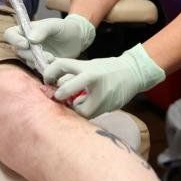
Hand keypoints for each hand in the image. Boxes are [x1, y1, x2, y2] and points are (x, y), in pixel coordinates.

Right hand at [3, 14, 95, 69]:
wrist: (78, 39)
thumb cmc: (65, 28)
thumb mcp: (55, 25)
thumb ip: (43, 29)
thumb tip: (29, 39)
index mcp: (26, 30)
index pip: (10, 34)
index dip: (14, 40)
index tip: (26, 44)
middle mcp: (26, 43)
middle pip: (18, 51)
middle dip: (31, 55)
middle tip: (48, 55)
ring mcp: (32, 55)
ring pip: (28, 62)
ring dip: (39, 62)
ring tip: (53, 59)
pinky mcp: (40, 65)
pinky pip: (37, 69)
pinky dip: (45, 68)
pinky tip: (55, 64)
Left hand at [43, 44, 165, 118]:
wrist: (132, 73)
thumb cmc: (107, 69)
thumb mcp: (90, 65)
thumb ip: (73, 73)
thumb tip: (52, 81)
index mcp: (87, 67)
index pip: (60, 65)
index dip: (49, 73)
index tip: (47, 80)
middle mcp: (93, 79)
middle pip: (66, 90)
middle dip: (59, 95)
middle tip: (58, 96)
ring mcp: (101, 95)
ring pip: (78, 108)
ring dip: (75, 107)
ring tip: (79, 101)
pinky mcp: (107, 106)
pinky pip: (90, 114)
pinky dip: (87, 111)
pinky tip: (90, 105)